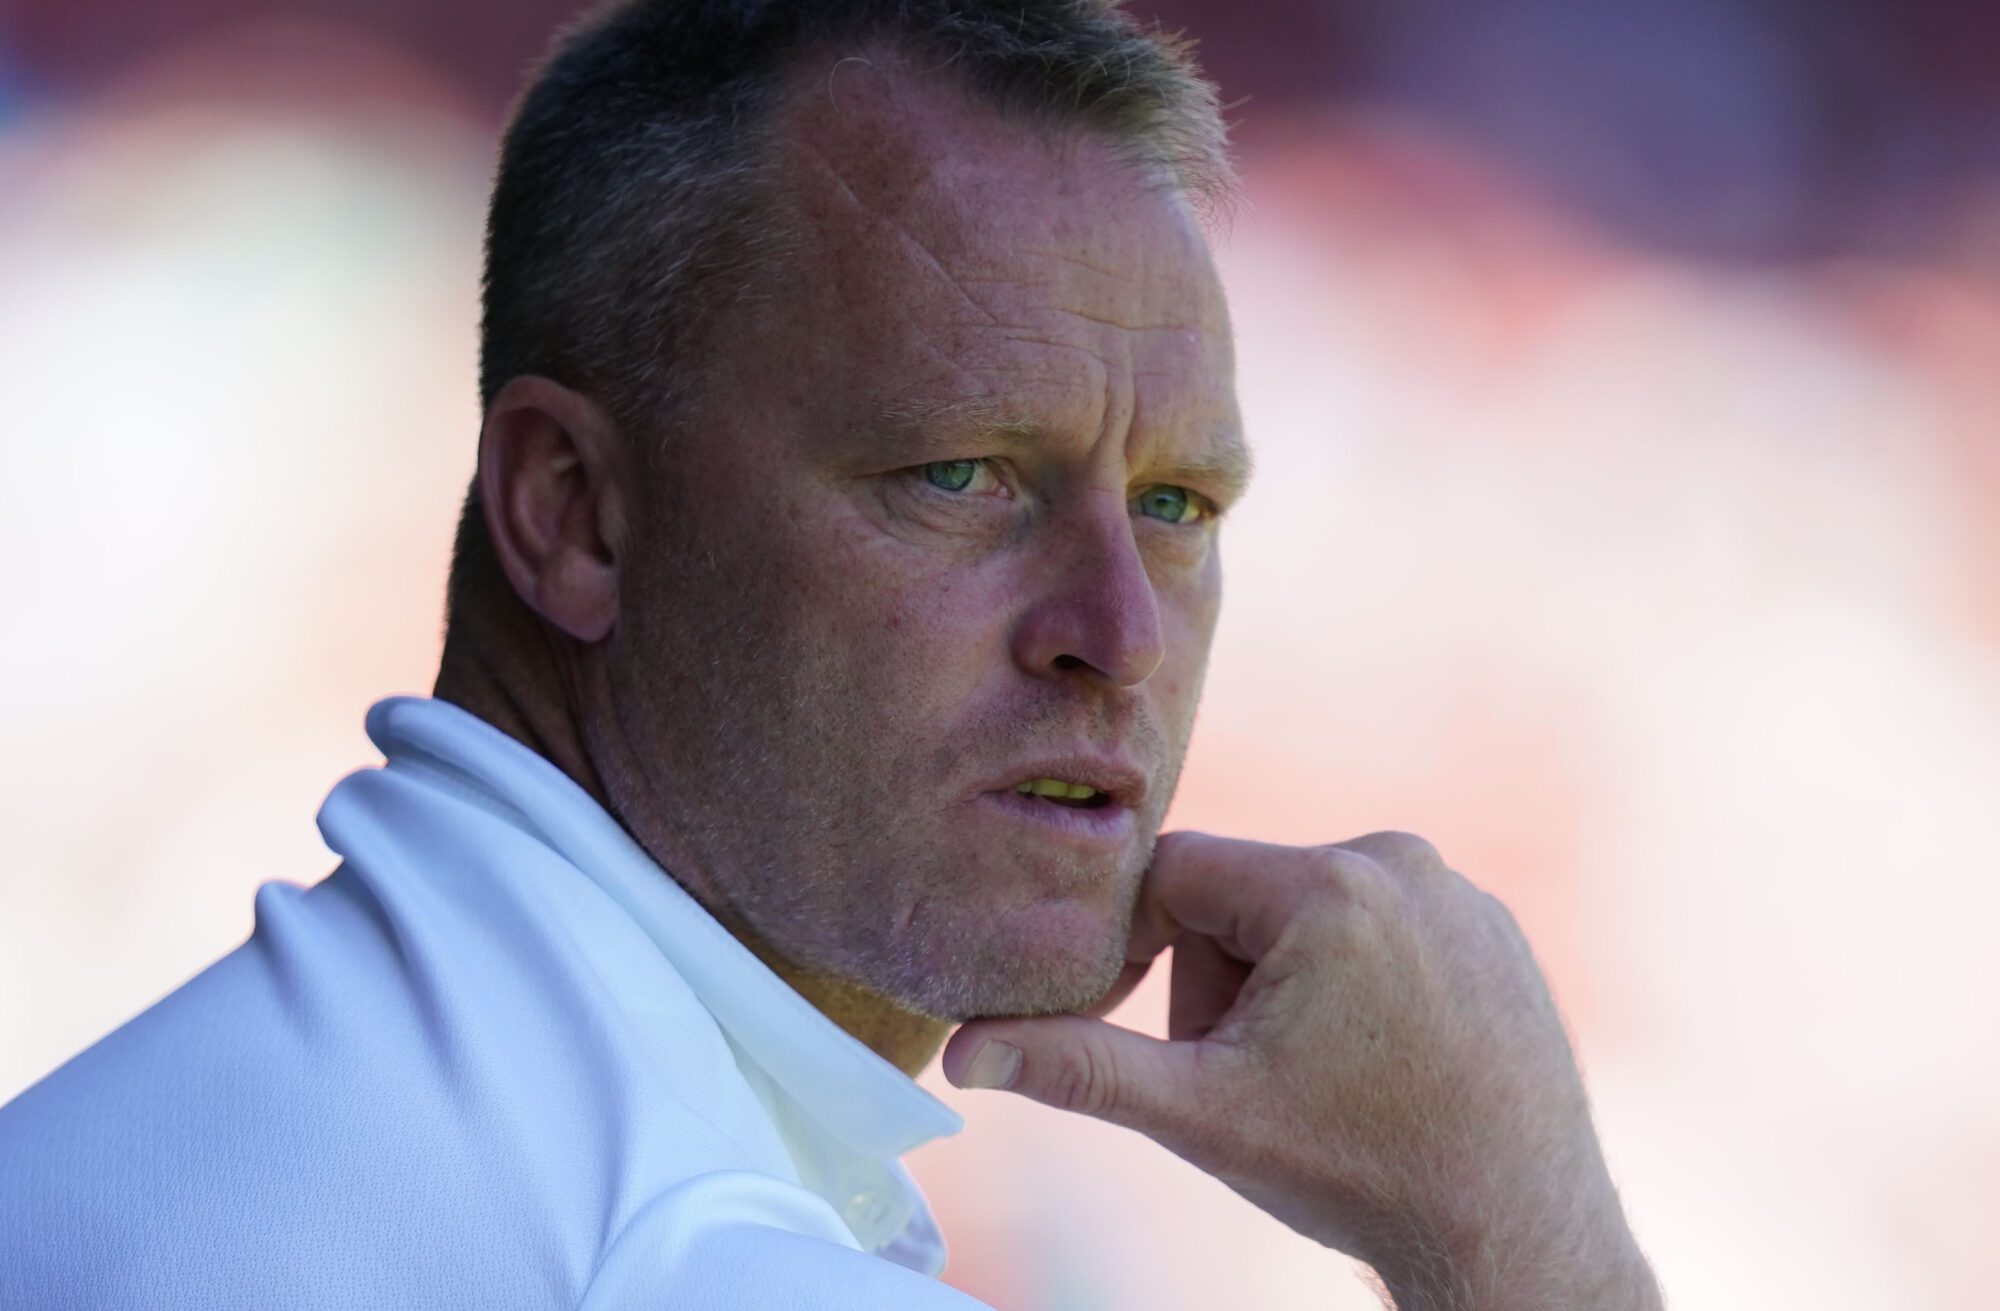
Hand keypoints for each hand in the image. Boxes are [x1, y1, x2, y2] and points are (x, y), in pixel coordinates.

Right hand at [943, 831, 1660, 1310]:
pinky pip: (1383, 925)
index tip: (1157, 1032)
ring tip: (1324, 1072)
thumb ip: (1078, 1064)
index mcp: (1324, 885)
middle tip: (1255, 1073)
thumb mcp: (1202, 1113)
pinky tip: (1382, 1059)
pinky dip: (1360, 981)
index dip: (1142, 954)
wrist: (1515, 1229)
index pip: (1173, 875)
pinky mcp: (1493, 926)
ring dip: (1286, 982)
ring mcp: (1458, 891)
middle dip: (1220, 980)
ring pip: (1309, 912)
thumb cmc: (1356, 1169)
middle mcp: (1399, 860)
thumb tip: (960, 1050)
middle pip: (1241, 896)